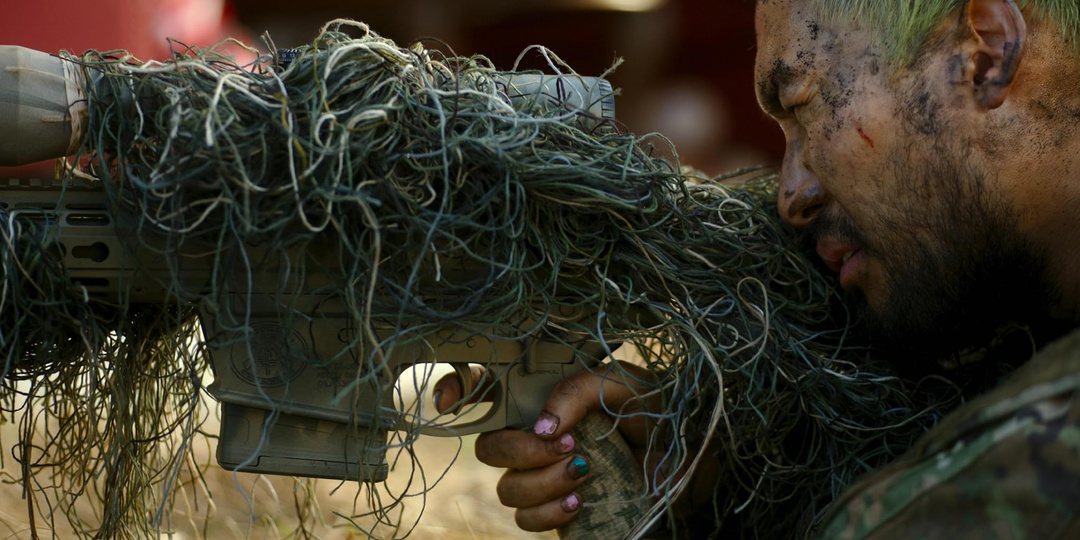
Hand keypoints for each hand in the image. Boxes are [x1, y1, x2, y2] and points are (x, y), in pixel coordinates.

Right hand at [433, 361, 657, 531]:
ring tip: (586, 471)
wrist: (691, 459)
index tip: (449, 405)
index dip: (457, 391)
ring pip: (506, 487)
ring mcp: (544, 474)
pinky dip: (549, 512)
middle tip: (566, 444)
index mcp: (545, 395)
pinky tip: (581, 501)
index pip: (486, 389)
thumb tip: (540, 426)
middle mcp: (537, 434)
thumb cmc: (657, 410)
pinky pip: (526, 520)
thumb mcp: (623, 385)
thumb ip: (577, 392)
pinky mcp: (558, 509)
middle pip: (489, 447)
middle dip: (520, 450)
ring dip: (542, 482)